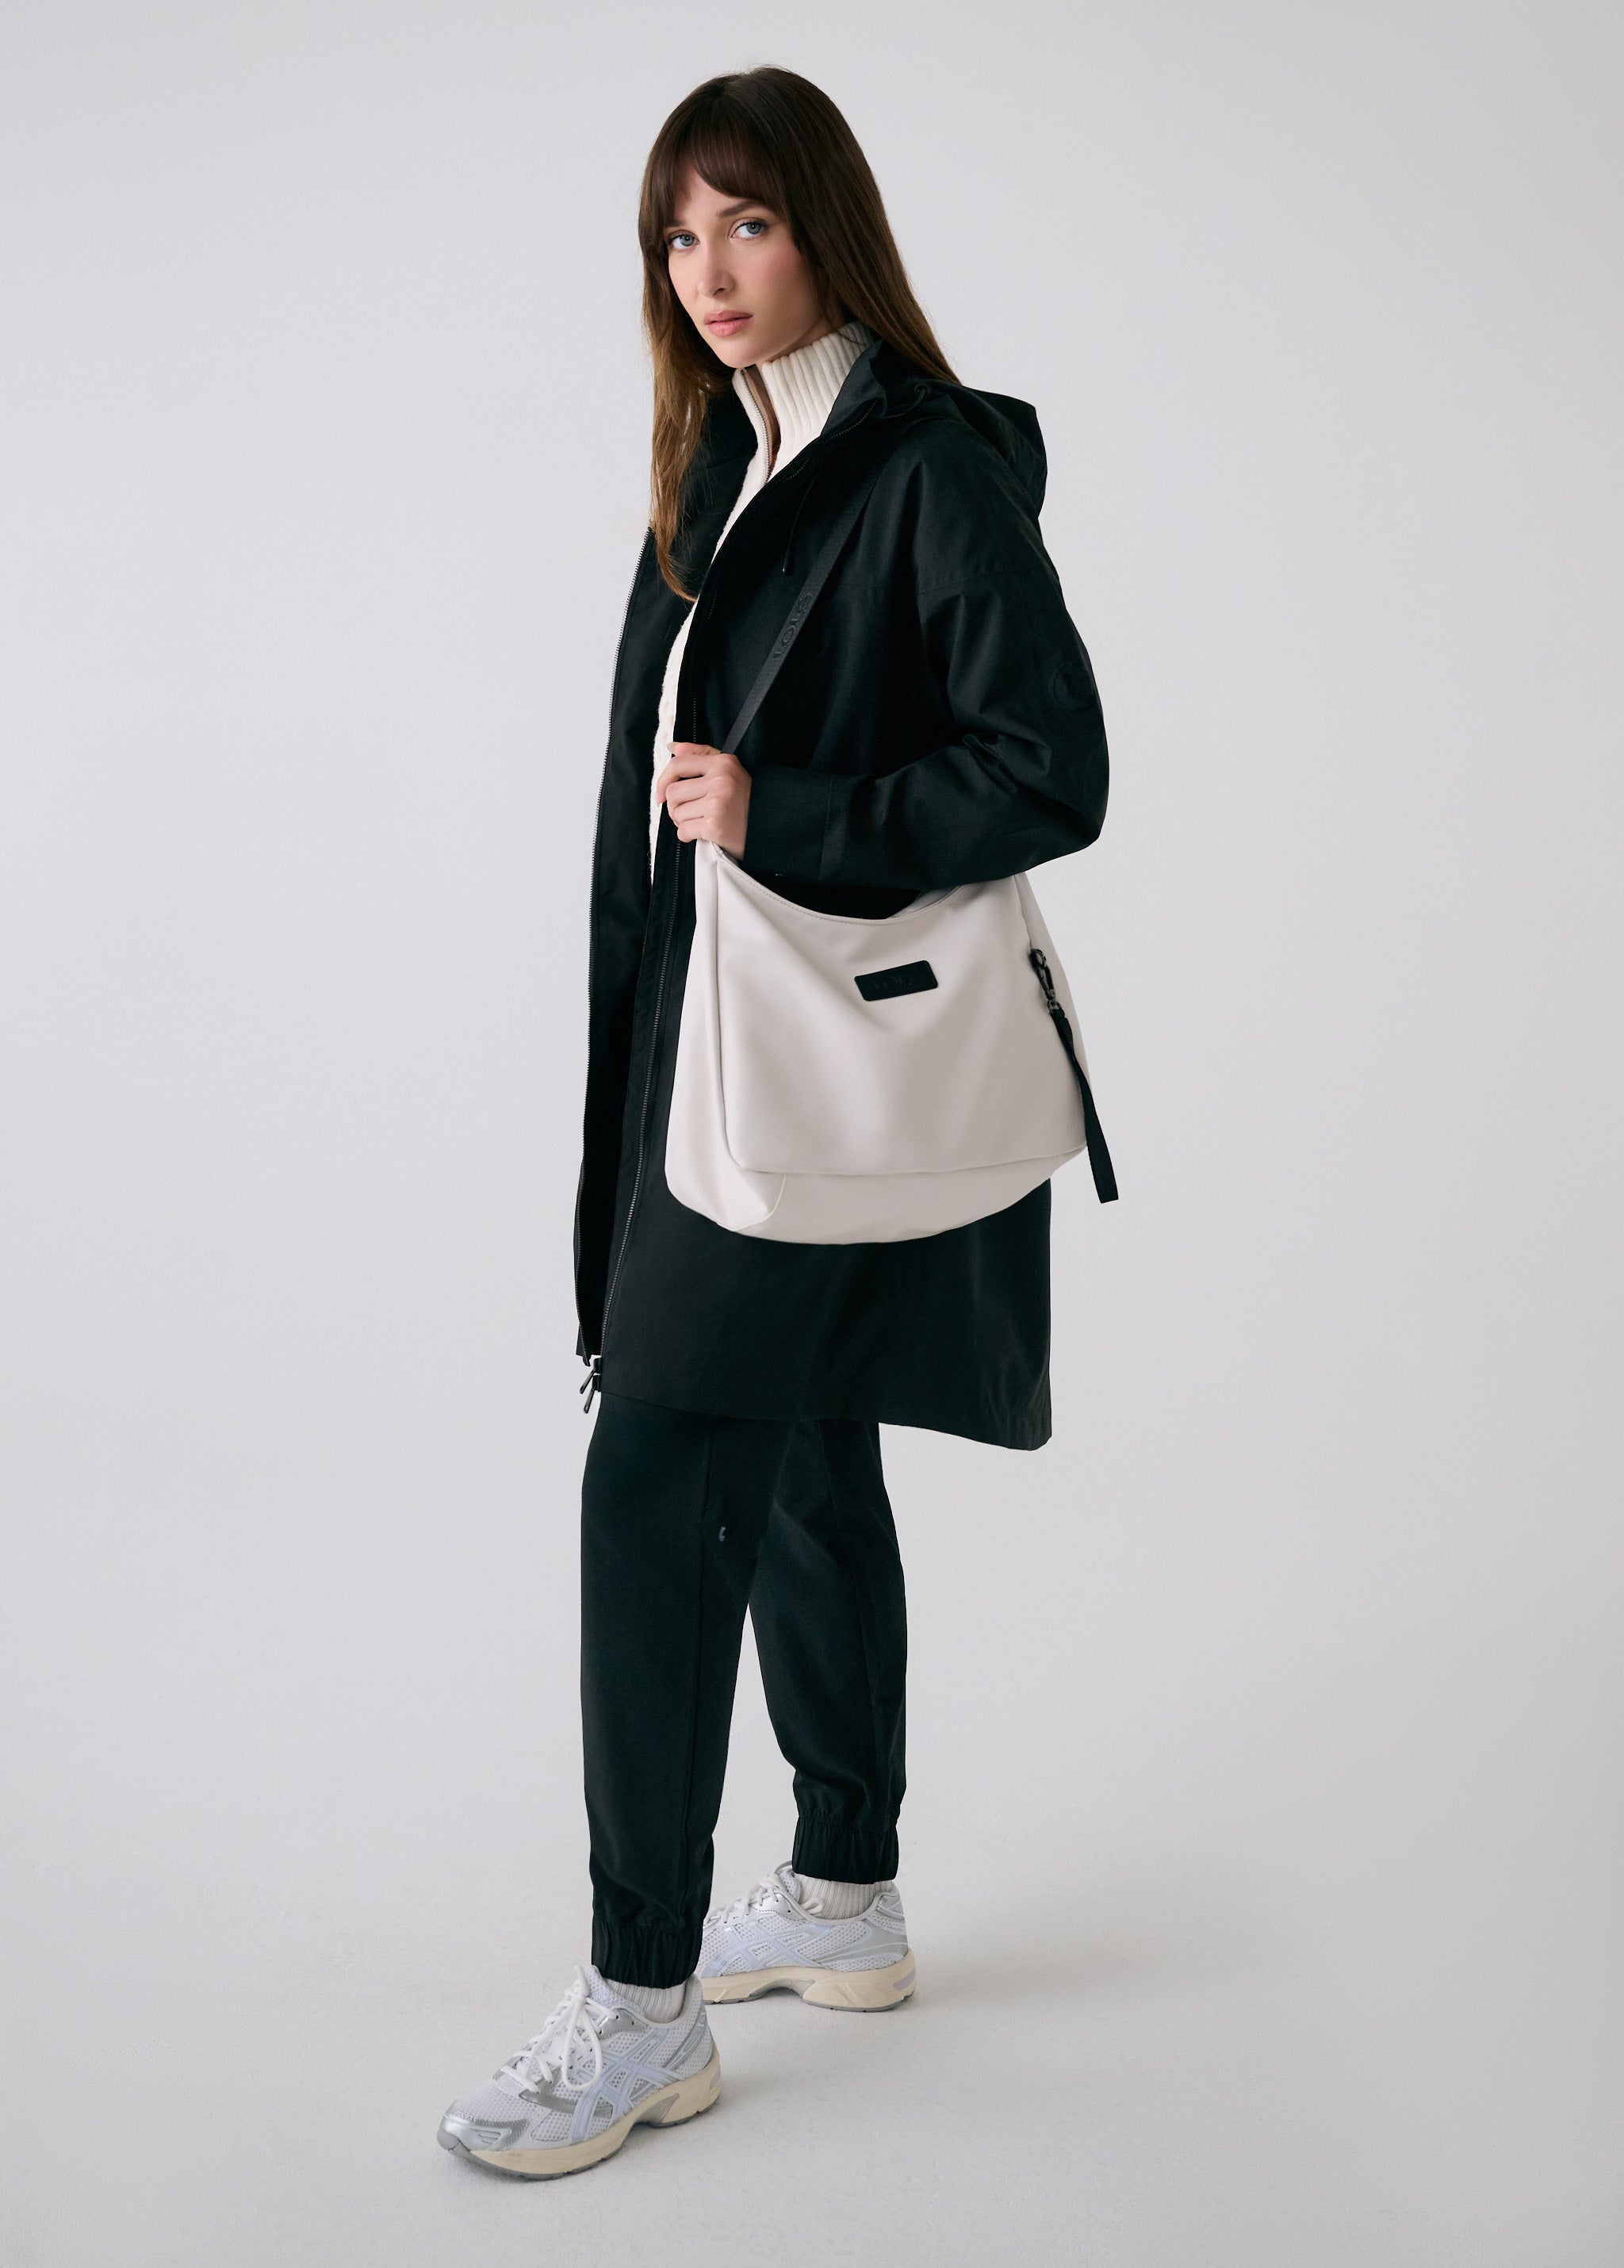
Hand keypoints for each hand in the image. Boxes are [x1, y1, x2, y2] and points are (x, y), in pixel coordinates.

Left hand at [656, 743, 750, 857]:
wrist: (770, 827)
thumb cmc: (746, 800)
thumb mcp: (730, 770)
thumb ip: (702, 755)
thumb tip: (674, 748)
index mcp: (722, 763)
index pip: (678, 764)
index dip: (662, 780)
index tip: (660, 794)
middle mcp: (720, 780)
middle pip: (673, 792)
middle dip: (674, 807)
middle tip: (688, 813)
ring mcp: (717, 803)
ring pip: (677, 813)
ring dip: (683, 822)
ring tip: (699, 823)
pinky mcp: (715, 826)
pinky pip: (684, 831)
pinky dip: (688, 835)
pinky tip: (702, 834)